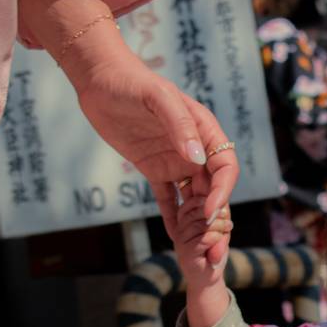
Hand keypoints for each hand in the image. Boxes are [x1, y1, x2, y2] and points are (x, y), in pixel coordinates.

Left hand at [72, 49, 238, 241]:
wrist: (101, 81)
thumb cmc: (133, 82)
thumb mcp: (157, 98)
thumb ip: (179, 125)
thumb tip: (197, 158)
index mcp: (205, 130)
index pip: (225, 166)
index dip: (223, 190)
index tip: (211, 211)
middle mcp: (195, 149)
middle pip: (213, 187)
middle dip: (214, 213)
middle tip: (209, 240)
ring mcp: (175, 161)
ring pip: (194, 196)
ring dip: (196, 219)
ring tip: (195, 245)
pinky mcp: (154, 169)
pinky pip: (168, 197)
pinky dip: (173, 216)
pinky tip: (175, 237)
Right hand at [174, 191, 233, 326]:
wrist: (209, 277)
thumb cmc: (215, 250)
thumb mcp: (219, 226)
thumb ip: (218, 213)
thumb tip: (222, 200)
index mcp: (184, 219)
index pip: (193, 201)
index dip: (210, 202)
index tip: (224, 211)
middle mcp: (179, 228)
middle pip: (197, 210)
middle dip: (217, 213)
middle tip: (228, 221)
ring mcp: (181, 240)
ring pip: (201, 224)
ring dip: (219, 226)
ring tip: (228, 229)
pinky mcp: (187, 252)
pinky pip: (205, 238)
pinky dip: (217, 238)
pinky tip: (222, 241)